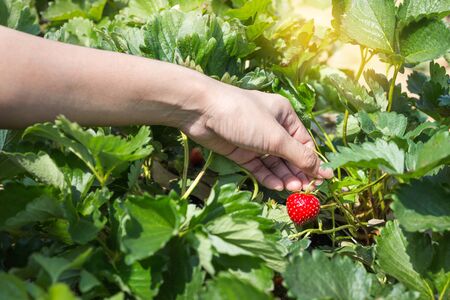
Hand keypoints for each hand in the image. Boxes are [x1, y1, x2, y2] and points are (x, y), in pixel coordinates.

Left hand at [181, 79, 333, 190]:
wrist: (202, 111)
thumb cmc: (244, 116)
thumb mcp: (275, 137)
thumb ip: (298, 155)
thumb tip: (320, 170)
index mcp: (284, 116)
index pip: (304, 143)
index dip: (312, 162)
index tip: (320, 182)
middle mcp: (271, 127)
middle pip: (289, 154)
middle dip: (297, 172)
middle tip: (304, 191)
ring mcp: (254, 140)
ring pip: (273, 162)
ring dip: (283, 176)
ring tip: (291, 190)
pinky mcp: (240, 151)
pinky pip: (258, 166)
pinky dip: (267, 176)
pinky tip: (276, 186)